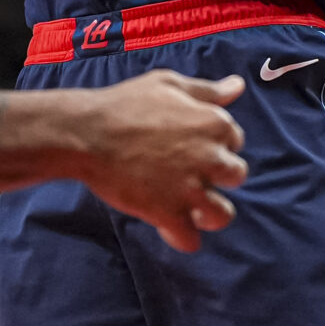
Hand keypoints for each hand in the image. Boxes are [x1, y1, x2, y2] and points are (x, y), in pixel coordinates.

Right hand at [78, 70, 248, 253]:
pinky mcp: (169, 214)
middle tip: (187, 174)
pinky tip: (167, 224)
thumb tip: (237, 86)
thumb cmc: (126, 104)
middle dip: (216, 177)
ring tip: (187, 208)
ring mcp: (191, 189)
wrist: (87, 133)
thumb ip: (207, 90)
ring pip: (222, 215)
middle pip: (236, 176)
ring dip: (208, 213)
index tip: (190, 145)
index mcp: (214, 123)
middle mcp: (211, 157)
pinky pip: (190, 241)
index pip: (235, 140)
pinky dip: (181, 237)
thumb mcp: (169, 84)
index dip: (214, 143)